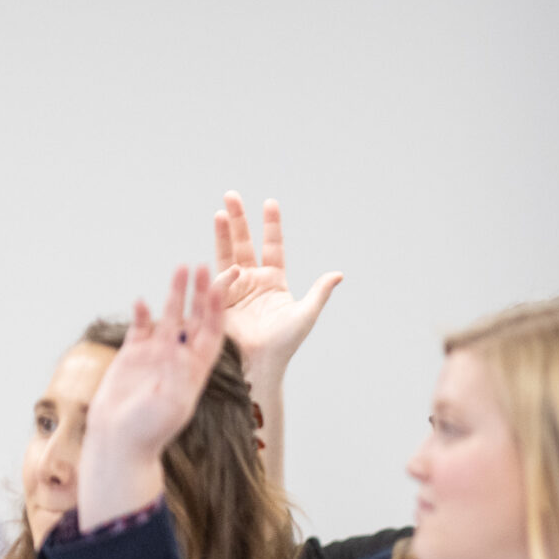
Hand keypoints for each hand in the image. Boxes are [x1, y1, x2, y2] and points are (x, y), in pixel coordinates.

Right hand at [79, 267, 226, 525]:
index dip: (218, 309)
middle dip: (201, 293)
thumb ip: (178, 377)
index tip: (223, 287)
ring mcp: (156, 356)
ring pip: (169, 317)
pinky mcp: (133, 357)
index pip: (213, 332)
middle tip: (207, 265)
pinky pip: (140, 329)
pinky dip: (143, 314)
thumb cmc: (149, 430)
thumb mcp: (172, 404)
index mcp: (197, 371)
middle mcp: (180, 359)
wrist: (119, 441)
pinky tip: (143, 300)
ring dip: (175, 294)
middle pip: (195, 318)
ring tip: (181, 268)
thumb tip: (181, 354)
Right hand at [212, 194, 343, 382]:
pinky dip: (226, 275)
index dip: (271, 225)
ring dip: (223, 233)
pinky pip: (221, 281)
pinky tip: (233, 270)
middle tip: (232, 195)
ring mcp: (234, 288)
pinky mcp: (219, 299)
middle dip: (238, 220)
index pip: (272, 246)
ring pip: (227, 254)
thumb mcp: (306, 314)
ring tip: (221, 210)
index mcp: (274, 280)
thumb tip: (339, 273)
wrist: (262, 363)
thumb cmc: (286, 343)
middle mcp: (252, 280)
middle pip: (244, 243)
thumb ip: (320, 292)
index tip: (270, 202)